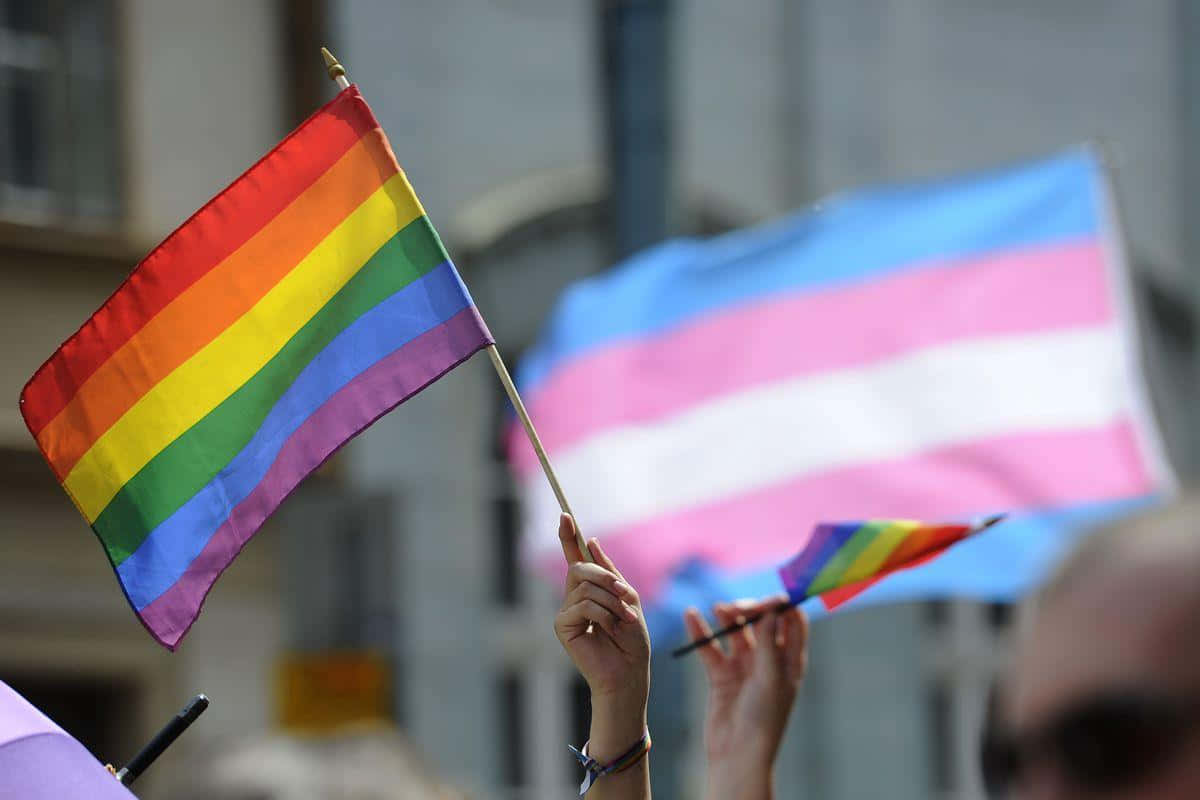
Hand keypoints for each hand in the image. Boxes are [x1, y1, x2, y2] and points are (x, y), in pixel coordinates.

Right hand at [554, 513, 651, 798]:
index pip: (576, 558)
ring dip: (611, 602)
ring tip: (620, 621)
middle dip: (606, 577)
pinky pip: (584, 605)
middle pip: (580, 567)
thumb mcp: (628, 599)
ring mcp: (567, 611)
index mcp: (591, 590)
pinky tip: (608, 630)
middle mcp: (574, 598)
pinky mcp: (563, 626)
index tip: (564, 514)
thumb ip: (609, 573)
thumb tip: (590, 541)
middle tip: (625, 596)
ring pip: (586, 586)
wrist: (629, 673)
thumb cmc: (632, 641)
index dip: (568, 536)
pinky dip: (603, 615)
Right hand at [685, 597, 807, 799]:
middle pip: (761, 623)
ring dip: (728, 618)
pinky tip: (691, 616)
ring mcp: (744, 667)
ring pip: (735, 633)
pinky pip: (710, 648)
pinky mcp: (721, 675)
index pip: (792, 622)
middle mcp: (768, 661)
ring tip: (719, 609)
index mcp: (789, 662)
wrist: (737, 754)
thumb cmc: (764, 719)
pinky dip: (701, 633)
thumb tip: (773, 609)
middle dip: (750, 611)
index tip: (771, 598)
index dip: (783, 607)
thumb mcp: (770, 678)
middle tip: (737, 608)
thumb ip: (769, 642)